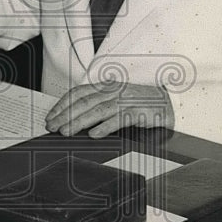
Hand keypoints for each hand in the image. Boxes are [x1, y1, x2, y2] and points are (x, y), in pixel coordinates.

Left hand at [45, 83, 173, 138]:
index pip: (79, 92)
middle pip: (84, 102)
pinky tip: (94, 134)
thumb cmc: (142, 103)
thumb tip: (75, 119)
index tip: (51, 116)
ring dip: (79, 121)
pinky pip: (119, 119)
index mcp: (107, 87)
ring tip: (66, 131)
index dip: (63, 104)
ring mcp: (126, 100)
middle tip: (52, 126)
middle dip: (65, 115)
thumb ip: (99, 104)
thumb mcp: (117, 99)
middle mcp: (114, 92)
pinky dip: (105, 127)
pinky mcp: (138, 112)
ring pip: (98, 110)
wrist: (170, 103)